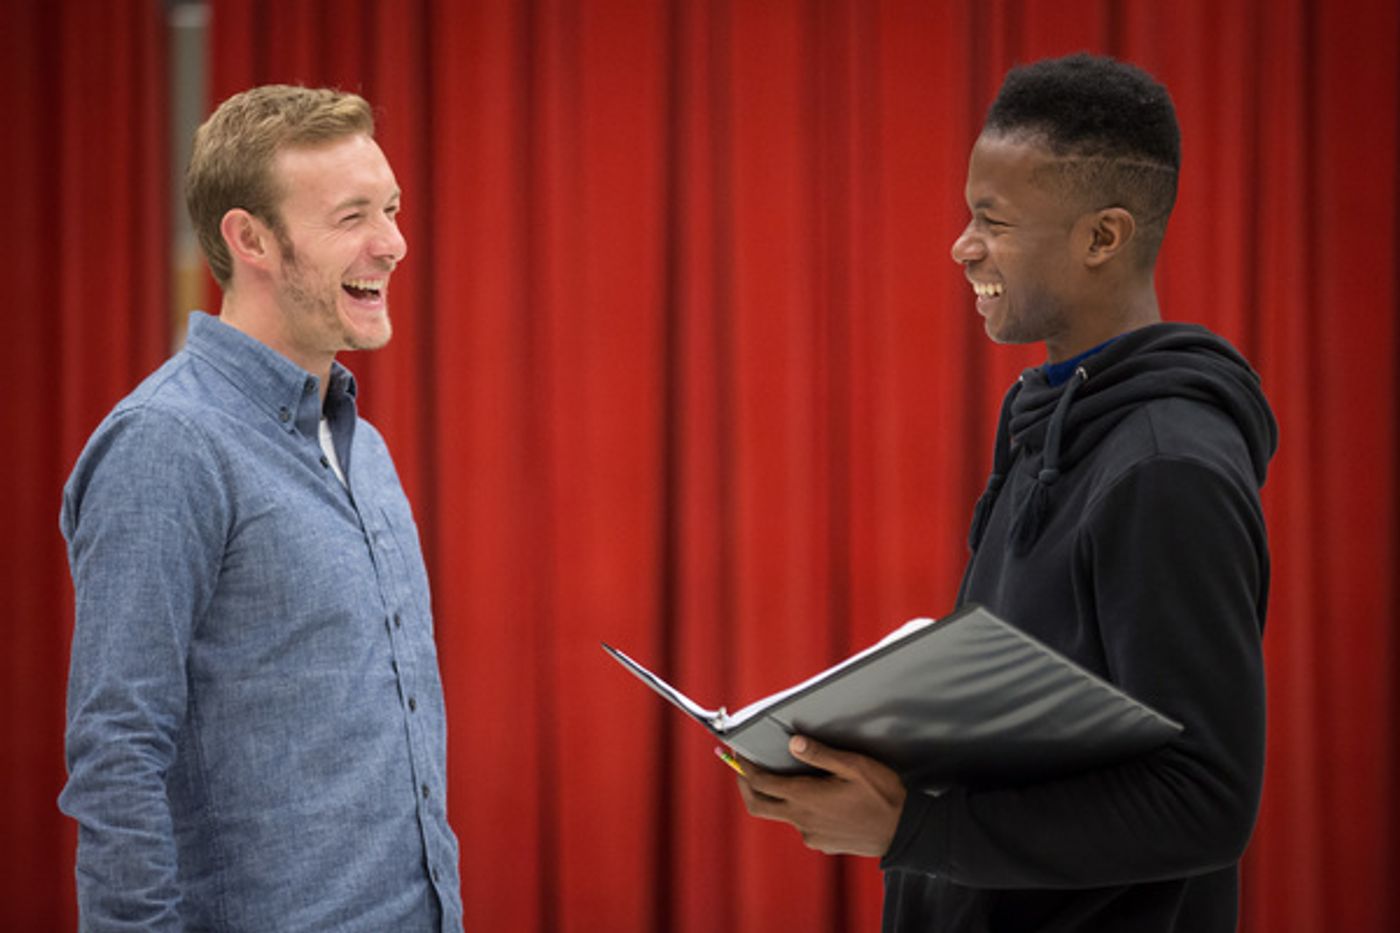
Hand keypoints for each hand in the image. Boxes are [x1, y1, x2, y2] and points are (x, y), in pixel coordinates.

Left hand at [732, 735, 906, 856]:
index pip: (761, 783)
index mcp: (806, 798)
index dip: (744, 768)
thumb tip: (791, 743)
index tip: (736, 754)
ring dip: (775, 797)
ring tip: (784, 777)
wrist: (905, 832)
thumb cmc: (883, 794)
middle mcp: (802, 820)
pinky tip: (815, 797)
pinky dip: (798, 809)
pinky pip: (802, 825)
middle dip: (745, 787)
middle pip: (758, 806)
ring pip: (782, 815)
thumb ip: (820, 754)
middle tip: (741, 769)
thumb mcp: (854, 766)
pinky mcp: (823, 843)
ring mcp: (812, 835)